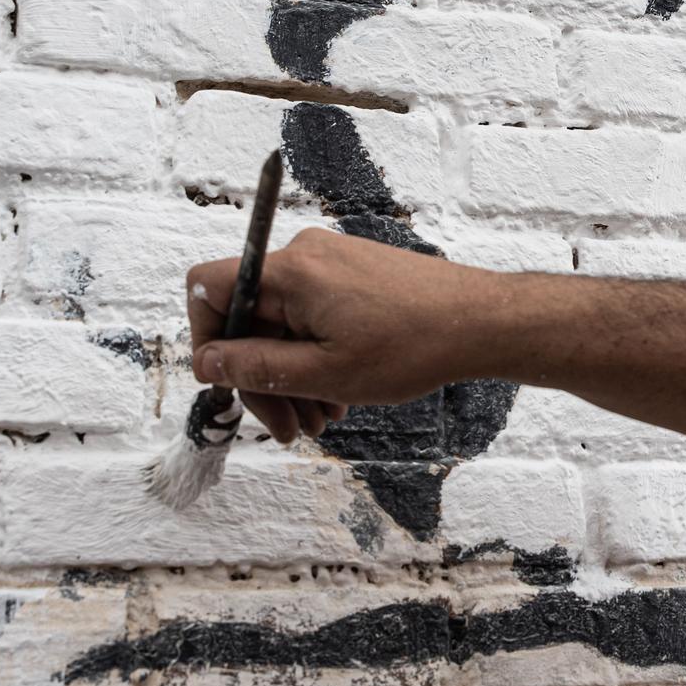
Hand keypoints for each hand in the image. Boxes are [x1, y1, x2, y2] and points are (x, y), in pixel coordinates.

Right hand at [184, 228, 489, 442]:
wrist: (481, 322)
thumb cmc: (412, 345)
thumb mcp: (324, 372)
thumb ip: (255, 367)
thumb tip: (204, 362)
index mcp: (290, 271)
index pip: (210, 289)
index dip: (207, 339)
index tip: (227, 384)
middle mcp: (305, 256)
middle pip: (250, 318)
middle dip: (261, 377)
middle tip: (286, 429)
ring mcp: (330, 262)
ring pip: (283, 323)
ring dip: (292, 377)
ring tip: (320, 420)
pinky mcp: (352, 273)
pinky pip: (312, 316)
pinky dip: (316, 357)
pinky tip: (338, 395)